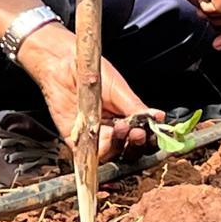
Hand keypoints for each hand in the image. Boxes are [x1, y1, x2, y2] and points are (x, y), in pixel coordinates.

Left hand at [16, 22, 150, 161]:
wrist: (62, 66)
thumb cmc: (91, 73)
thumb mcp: (118, 87)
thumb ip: (135, 106)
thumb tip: (158, 117)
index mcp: (128, 119)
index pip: (144, 137)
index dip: (150, 139)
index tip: (150, 132)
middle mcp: (114, 132)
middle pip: (131, 151)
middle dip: (136, 144)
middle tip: (136, 132)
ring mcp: (96, 138)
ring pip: (113, 154)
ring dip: (118, 144)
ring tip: (118, 128)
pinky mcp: (78, 142)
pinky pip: (90, 155)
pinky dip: (98, 150)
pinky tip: (102, 136)